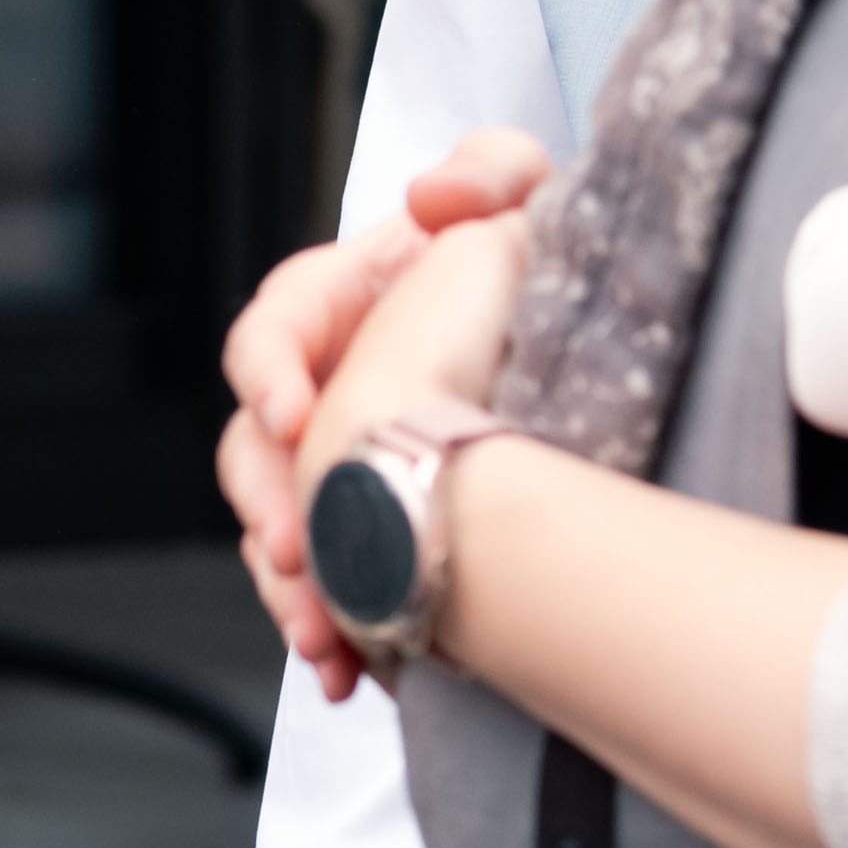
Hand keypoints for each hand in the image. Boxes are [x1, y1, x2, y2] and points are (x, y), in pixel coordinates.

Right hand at [220, 130, 550, 690]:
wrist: (595, 375)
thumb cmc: (544, 277)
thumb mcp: (533, 202)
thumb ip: (488, 171)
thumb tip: (429, 199)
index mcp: (344, 306)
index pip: (275, 328)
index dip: (270, 370)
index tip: (294, 416)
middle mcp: (326, 387)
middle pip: (253, 450)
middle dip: (266, 505)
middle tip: (297, 549)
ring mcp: (339, 469)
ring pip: (277, 532)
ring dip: (287, 587)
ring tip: (321, 633)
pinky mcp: (365, 536)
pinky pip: (321, 590)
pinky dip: (328, 631)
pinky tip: (349, 676)